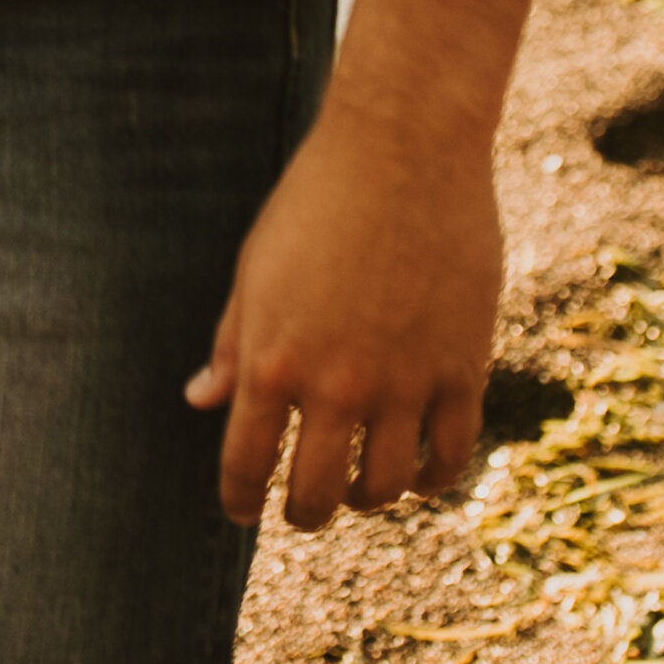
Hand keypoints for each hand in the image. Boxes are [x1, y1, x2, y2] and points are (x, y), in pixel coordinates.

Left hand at [187, 92, 499, 528]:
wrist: (403, 150)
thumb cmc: (314, 202)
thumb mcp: (255, 271)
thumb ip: (232, 344)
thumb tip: (201, 401)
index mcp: (273, 359)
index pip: (245, 464)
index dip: (238, 500)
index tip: (242, 511)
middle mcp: (336, 384)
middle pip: (315, 494)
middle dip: (302, 513)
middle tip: (301, 510)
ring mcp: (404, 382)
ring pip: (385, 487)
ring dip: (366, 498)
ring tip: (358, 488)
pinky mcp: (462, 370)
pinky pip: (450, 456)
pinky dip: (433, 479)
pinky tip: (419, 473)